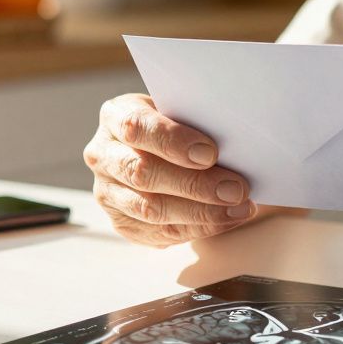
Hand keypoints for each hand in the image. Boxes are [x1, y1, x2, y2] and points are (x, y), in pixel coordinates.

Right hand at [84, 93, 256, 247]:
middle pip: (143, 173)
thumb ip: (197, 122)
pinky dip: (200, 228)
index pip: (136, 127)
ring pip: (150, 209)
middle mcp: (104, 155)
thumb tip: (236, 144)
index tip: (210, 153)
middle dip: (194, 184)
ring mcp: (108, 192)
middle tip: (235, 188)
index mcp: (115, 116)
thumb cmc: (175, 126)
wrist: (159, 150)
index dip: (173, 141)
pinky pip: (161, 232)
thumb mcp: (181, 111)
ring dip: (201, 212)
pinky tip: (227, 219)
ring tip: (238, 207)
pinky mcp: (122, 223)